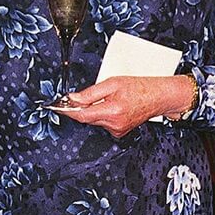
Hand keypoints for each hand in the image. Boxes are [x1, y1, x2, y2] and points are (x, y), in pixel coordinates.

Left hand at [63, 75, 195, 136]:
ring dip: (92, 110)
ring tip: (105, 98)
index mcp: (112, 111)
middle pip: (87, 118)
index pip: (82, 116)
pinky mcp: (120, 131)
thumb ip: (90, 93)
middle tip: (76, 96)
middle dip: (79, 108)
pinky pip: (103, 122)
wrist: (158, 97)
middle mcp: (115, 124)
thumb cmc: (138, 87)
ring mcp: (118, 130)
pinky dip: (100, 114)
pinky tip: (110, 105)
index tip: (56, 107)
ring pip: (94, 120)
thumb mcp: (111, 83)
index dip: (67, 111)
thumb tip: (72, 98)